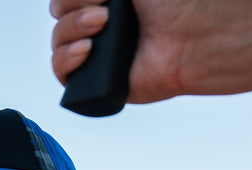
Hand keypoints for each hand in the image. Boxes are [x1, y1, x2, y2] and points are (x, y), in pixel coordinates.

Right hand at [49, 0, 192, 103]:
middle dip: (72, 8)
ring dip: (71, 29)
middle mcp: (101, 25)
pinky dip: (65, 59)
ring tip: (102, 25)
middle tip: (104, 9)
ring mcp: (97, 53)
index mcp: (109, 1)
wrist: (194, 35)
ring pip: (57, 41)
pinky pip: (61, 72)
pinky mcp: (96, 81)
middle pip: (58, 15)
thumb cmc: (175, 3)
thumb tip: (90, 0)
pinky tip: (86, 50)